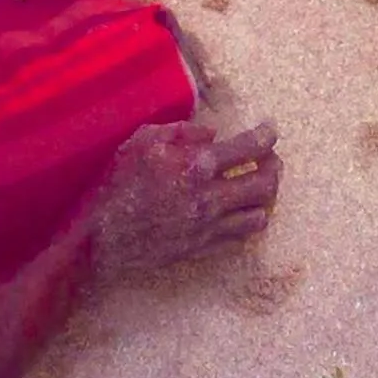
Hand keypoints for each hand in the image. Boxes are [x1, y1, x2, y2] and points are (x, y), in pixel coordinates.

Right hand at [91, 119, 280, 277]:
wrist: (102, 239)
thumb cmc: (117, 184)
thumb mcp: (142, 142)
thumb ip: (181, 132)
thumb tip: (213, 134)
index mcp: (197, 166)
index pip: (248, 149)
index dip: (266, 136)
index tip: (270, 130)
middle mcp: (210, 199)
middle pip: (265, 185)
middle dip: (274, 167)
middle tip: (271, 158)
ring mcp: (209, 227)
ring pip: (259, 215)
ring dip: (265, 197)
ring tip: (260, 184)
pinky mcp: (203, 248)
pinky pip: (241, 237)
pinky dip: (249, 220)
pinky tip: (242, 210)